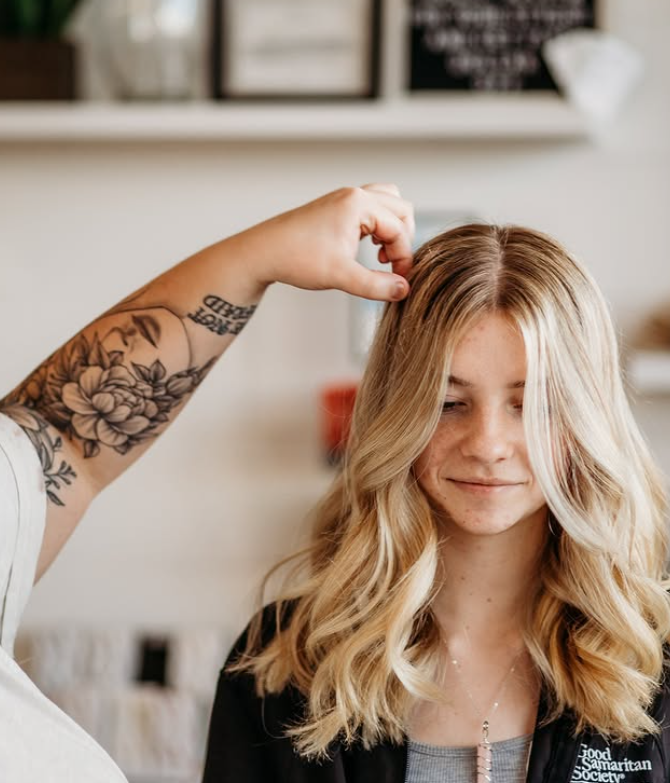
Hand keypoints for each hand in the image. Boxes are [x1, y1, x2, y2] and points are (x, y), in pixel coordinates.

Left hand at [244, 184, 414, 301]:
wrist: (263, 252)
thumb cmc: (297, 259)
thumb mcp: (341, 276)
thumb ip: (376, 286)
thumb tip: (404, 290)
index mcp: (358, 204)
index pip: (399, 229)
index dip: (404, 258)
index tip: (398, 282)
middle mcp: (354, 195)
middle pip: (401, 209)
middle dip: (402, 240)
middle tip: (390, 267)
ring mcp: (344, 198)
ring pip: (387, 204)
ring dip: (392, 228)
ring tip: (380, 255)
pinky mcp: (337, 207)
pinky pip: (371, 208)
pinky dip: (378, 225)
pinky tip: (366, 248)